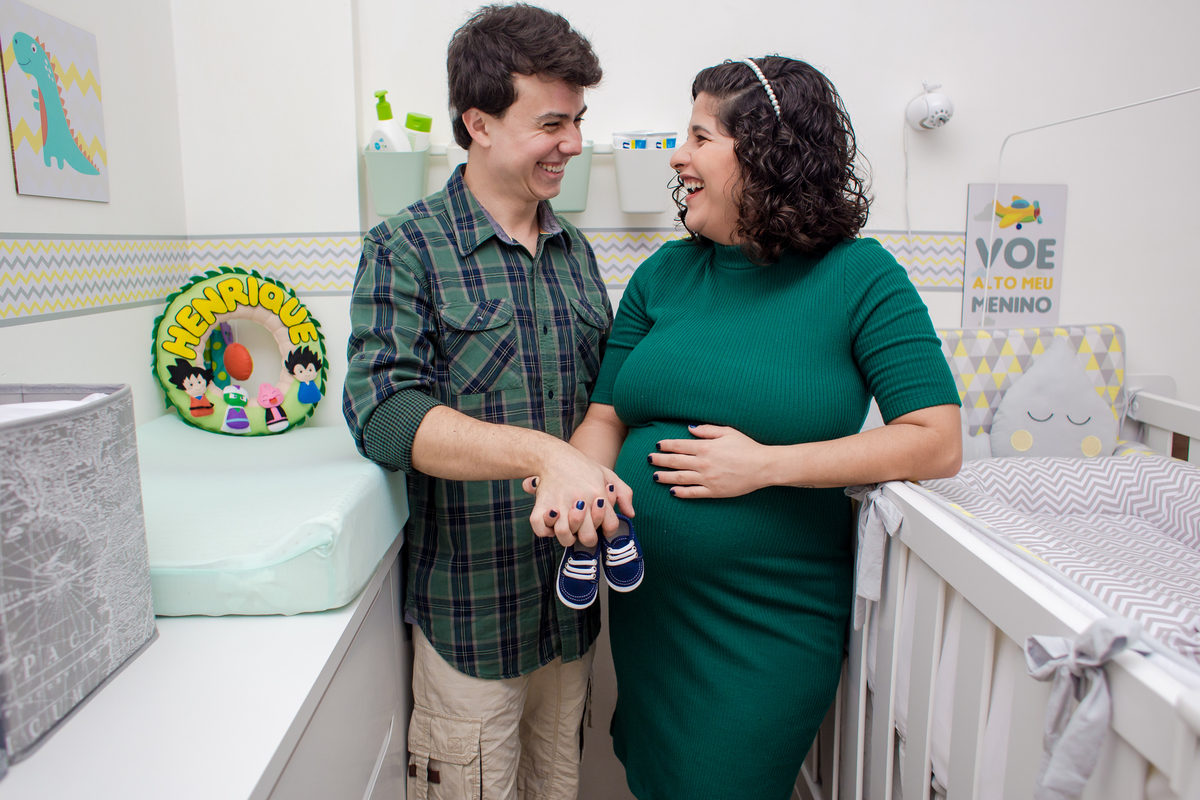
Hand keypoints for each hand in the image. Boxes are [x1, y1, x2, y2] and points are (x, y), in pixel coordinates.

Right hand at [522, 467, 633, 547]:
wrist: (554, 455)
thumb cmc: (583, 467)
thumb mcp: (608, 475)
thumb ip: (624, 494)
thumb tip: (630, 514)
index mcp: (598, 494)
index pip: (610, 526)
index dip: (608, 530)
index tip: (602, 526)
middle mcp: (580, 500)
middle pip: (588, 537)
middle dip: (588, 536)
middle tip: (584, 528)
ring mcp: (559, 503)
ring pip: (565, 536)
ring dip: (568, 536)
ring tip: (569, 527)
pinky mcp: (541, 505)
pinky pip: (541, 529)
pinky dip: (545, 531)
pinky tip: (552, 524)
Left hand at [649, 424, 770, 498]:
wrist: (762, 466)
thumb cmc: (746, 447)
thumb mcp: (727, 432)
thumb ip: (706, 430)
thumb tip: (689, 429)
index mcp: (706, 447)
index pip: (679, 446)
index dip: (666, 445)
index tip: (657, 445)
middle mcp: (703, 463)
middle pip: (675, 462)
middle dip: (660, 460)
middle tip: (649, 459)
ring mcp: (707, 479)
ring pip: (680, 478)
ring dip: (665, 477)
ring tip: (654, 476)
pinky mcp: (714, 491)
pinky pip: (693, 493)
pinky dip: (681, 492)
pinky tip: (672, 491)